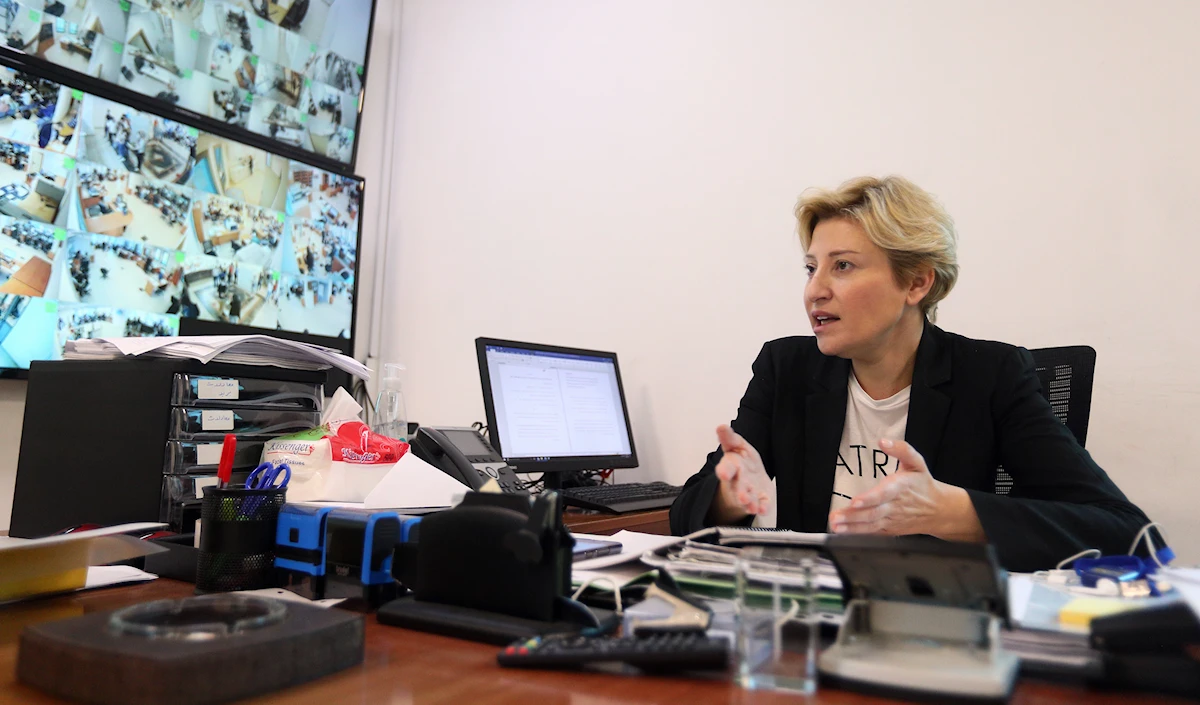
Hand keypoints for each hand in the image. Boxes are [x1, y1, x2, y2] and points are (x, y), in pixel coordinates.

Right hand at [713, 424, 771, 516]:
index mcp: (731, 466)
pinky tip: (763, 508)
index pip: (726, 468)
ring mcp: (748, 493)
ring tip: (752, 506)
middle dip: (740, 492)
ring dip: (749, 502)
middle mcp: (737, 481)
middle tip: (743, 497)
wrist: (750, 478)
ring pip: (747, 499)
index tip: (723, 473)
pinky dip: (761, 507)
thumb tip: (721, 426)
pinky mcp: (759, 500)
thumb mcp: (736, 446)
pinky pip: (760, 505)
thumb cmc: (742, 462)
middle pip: (737, 487)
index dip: (725, 470)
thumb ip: (730, 438)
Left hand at [827, 439, 983, 541]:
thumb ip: (901, 449)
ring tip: (835, 526)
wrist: (939, 510)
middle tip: (835, 517)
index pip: (884, 494)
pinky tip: (843, 532)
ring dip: (852, 526)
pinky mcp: (889, 529)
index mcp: (901, 487)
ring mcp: (892, 520)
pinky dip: (858, 533)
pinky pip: (872, 532)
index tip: (855, 501)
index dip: (870, 498)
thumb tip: (883, 441)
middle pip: (873, 513)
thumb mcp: (917, 463)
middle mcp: (895, 505)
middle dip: (853, 516)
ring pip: (871, 524)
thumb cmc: (923, 484)